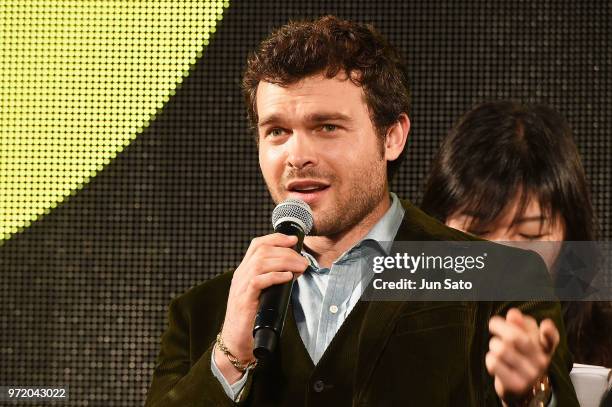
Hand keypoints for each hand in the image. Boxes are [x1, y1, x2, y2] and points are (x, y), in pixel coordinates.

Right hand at [214, 233, 308, 382]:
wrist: (236, 341)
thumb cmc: (252, 318)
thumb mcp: (263, 293)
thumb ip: (273, 279)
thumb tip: (295, 268)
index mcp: (244, 271)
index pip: (257, 244)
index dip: (276, 238)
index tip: (294, 240)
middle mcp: (241, 275)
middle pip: (263, 251)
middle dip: (286, 252)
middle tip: (303, 261)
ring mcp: (241, 287)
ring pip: (261, 262)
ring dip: (285, 262)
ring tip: (300, 268)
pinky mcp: (244, 300)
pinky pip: (258, 281)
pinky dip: (275, 276)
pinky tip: (288, 278)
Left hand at [486, 308, 558, 404]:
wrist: (520, 390)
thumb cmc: (520, 357)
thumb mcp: (524, 339)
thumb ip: (520, 324)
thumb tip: (513, 314)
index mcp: (545, 347)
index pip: (552, 339)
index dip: (549, 331)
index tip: (545, 325)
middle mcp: (541, 361)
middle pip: (515, 338)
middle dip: (499, 326)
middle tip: (493, 324)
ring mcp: (530, 375)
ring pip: (501, 349)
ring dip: (493, 344)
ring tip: (497, 348)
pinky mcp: (516, 385)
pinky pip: (494, 363)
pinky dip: (489, 358)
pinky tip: (496, 361)